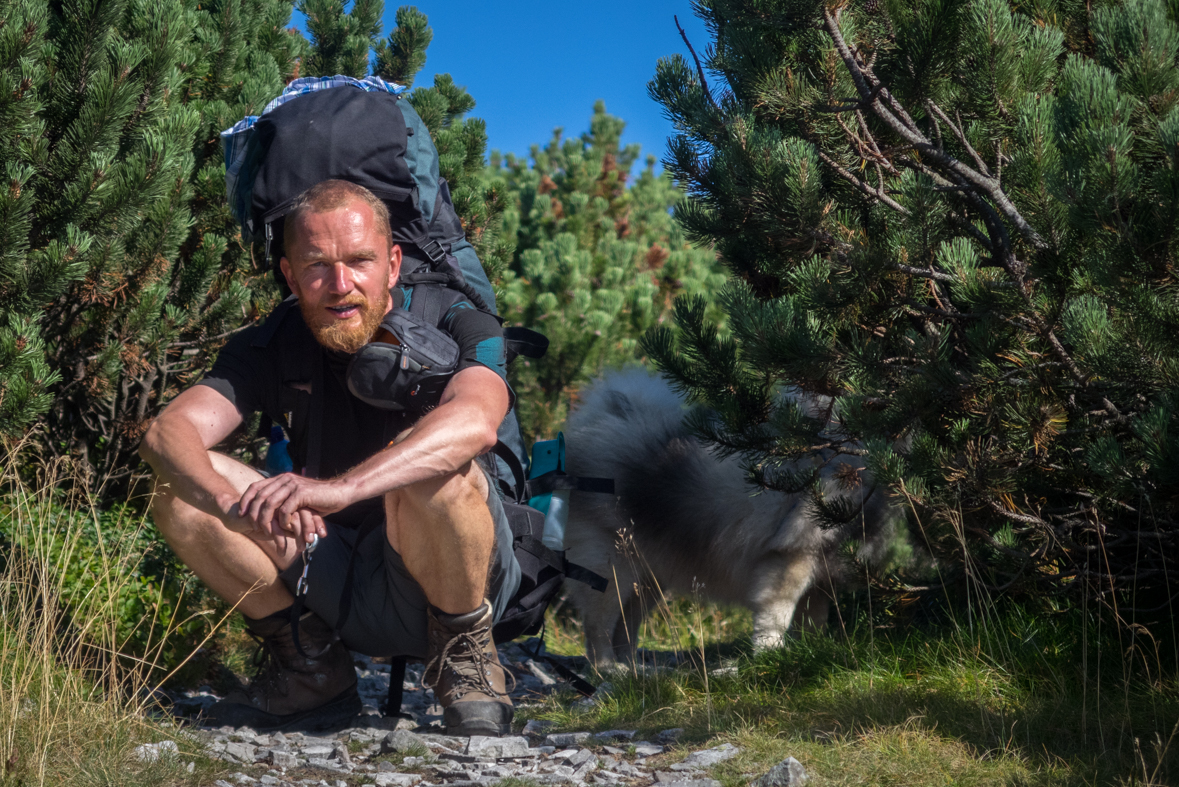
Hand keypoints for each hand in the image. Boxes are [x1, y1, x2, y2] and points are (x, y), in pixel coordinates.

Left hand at [237, 473, 351, 542]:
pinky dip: (282, 520)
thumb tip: (267, 511)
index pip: (255, 487)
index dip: (246, 500)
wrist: (339, 493)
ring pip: (270, 503)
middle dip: (253, 513)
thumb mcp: (296, 498)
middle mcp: (284, 479)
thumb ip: (283, 500)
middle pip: (260, 496)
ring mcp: (292, 485)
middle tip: (252, 527)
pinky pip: (285, 509)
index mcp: (281, 479)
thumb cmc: (318, 499)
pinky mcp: (301, 493)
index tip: (241, 514)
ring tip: (267, 531)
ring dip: (266, 519)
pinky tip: (285, 527)